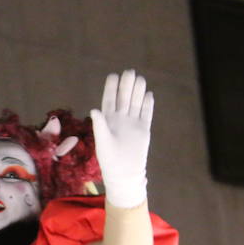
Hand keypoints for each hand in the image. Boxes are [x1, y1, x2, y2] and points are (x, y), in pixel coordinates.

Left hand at [89, 69, 153, 207]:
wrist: (124, 173)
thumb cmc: (109, 160)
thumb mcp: (102, 142)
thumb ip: (100, 126)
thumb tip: (94, 110)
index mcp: (108, 120)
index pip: (109, 100)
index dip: (111, 89)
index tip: (113, 76)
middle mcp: (120, 119)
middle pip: (124, 98)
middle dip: (126, 85)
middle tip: (129, 72)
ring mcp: (132, 123)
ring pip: (135, 103)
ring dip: (137, 92)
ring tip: (140, 79)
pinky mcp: (143, 129)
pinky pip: (146, 114)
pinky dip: (147, 105)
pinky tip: (148, 94)